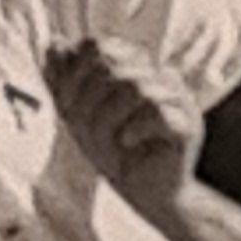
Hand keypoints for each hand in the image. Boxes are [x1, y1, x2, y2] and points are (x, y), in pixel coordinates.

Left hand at [43, 38, 200, 206]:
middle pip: (113, 67)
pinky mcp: (187, 125)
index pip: (97, 47)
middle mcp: (159, 77)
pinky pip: (157, 112)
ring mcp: (178, 99)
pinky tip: (127, 142)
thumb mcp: (81, 118)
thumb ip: (66, 82)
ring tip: (110, 139)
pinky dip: (134, 128)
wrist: (147, 196)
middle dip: (89, 101)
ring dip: (109, 117)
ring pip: (136, 87)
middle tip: (85, 131)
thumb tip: (52, 43)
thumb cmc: (117, 155)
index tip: (68, 106)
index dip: (74, 74)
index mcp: (137, 68)